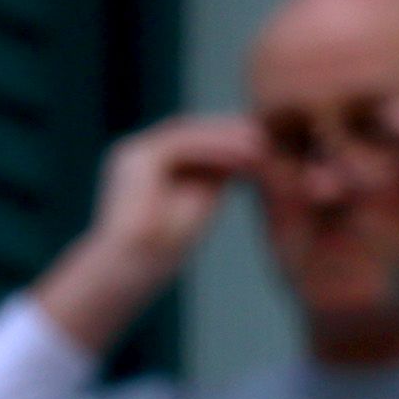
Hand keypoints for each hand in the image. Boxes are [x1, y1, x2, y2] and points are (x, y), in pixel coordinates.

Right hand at [33, 113, 267, 354]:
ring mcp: (134, 152)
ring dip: (228, 138)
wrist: (128, 267)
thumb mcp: (199, 203)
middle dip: (231, 131)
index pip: (197, 140)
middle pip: (193, 130)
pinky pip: (182, 146)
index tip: (268, 144)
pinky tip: (245, 156)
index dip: (231, 139)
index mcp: (150, 162)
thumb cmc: (161, 248)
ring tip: (264, 145)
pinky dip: (215, 149)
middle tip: (271, 136)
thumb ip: (215, 177)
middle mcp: (139, 151)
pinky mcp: (136, 159)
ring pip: (188, 133)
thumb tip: (245, 158)